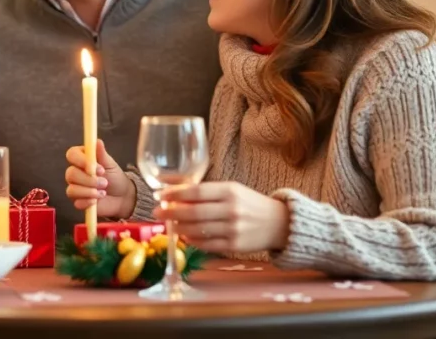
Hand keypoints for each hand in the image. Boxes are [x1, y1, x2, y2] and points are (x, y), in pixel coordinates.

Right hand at [65, 139, 136, 219]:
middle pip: (70, 174)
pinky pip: (76, 202)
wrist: (122, 197)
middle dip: (88, 180)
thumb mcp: (110, 164)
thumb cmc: (115, 177)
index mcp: (81, 159)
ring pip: (72, 189)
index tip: (97, 167)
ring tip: (103, 192)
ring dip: (89, 191)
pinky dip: (88, 202)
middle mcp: (75, 172)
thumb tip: (97, 141)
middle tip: (104, 182)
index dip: (80, 160)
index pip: (71, 155)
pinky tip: (97, 200)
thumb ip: (102, 154)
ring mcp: (75, 187)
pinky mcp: (78, 201)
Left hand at [155, 182, 289, 254]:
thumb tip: (172, 189)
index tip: (161, 196)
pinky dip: (192, 241)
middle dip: (171, 213)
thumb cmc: (249, 203)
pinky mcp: (234, 246)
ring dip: (179, 228)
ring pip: (197, 230)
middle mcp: (231, 210)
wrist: (278, 223)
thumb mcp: (231, 189)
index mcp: (230, 191)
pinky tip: (185, 236)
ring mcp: (233, 229)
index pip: (196, 191)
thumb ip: (205, 191)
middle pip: (193, 212)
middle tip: (157, 213)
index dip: (175, 194)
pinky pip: (206, 244)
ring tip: (169, 225)